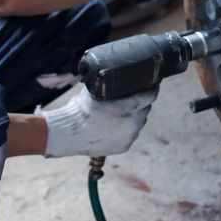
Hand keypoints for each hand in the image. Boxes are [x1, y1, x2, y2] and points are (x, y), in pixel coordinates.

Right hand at [41, 88, 156, 157]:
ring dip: (132, 117)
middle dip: (139, 103)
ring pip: (137, 122)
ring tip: (119, 113)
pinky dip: (125, 129)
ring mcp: (130, 136)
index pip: (150, 95)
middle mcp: (134, 123)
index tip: (150, 83)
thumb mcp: (94, 89)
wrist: (70, 133)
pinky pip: (129, 134)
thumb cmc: (81, 108)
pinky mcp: (124, 146)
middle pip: (144, 109)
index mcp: (130, 107)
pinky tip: (114, 126)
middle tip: (129, 98)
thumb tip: (110, 73)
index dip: (150, 88)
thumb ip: (107, 83)